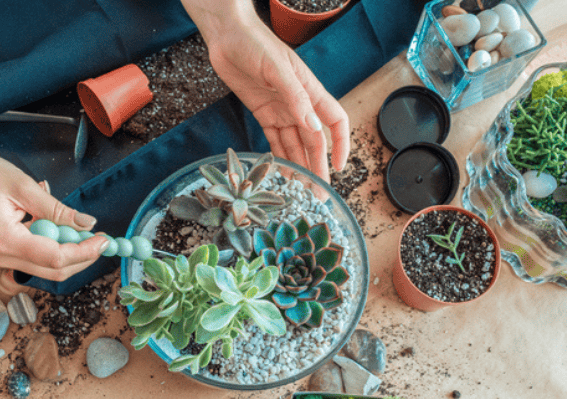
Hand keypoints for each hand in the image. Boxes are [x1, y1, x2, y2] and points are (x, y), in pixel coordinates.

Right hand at [0, 141, 106, 280]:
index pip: (56, 258)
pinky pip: (32, 256)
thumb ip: (57, 210)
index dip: (85, 252)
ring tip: (73, 225)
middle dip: (81, 258)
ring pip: (44, 266)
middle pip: (53, 271)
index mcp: (4, 241)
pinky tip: (50, 223)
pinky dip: (49, 244)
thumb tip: (86, 224)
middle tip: (99, 239)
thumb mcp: (23, 186)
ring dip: (66, 250)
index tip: (105, 240)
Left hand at [191, 4, 349, 180]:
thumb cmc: (255, 43)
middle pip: (314, 142)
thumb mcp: (276, 69)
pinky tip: (282, 175)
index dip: (340, 144)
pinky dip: (279, 159)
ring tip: (302, 193)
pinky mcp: (264, 115)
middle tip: (319, 194)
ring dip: (299, 168)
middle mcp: (299, 105)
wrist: (226, 36)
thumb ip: (295, 98)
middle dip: (318, 168)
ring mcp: (282, 111)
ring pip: (295, 146)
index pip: (335, 121)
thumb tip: (313, 126)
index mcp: (310, 91)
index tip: (339, 167)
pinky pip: (275, 142)